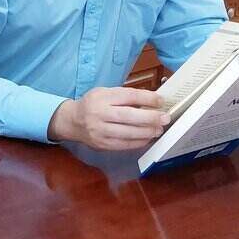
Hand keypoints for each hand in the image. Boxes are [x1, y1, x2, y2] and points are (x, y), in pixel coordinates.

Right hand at [48, 87, 168, 150]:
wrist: (72, 121)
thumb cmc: (93, 104)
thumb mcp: (105, 93)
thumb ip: (125, 96)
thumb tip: (152, 101)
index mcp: (101, 97)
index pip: (127, 96)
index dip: (146, 98)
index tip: (161, 101)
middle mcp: (99, 114)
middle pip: (128, 116)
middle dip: (150, 118)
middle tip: (165, 118)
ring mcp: (99, 131)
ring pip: (128, 133)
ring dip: (147, 132)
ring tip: (158, 130)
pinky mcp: (102, 144)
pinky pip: (124, 145)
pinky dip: (139, 142)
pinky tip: (147, 138)